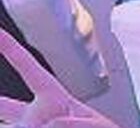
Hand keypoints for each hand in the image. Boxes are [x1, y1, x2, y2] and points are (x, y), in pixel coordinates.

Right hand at [0, 30, 119, 127]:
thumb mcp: (99, 127)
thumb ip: (78, 124)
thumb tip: (49, 124)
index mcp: (54, 98)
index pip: (30, 70)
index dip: (11, 50)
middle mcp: (35, 115)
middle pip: (1, 104)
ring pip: (3, 123)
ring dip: (1, 121)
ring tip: (13, 122)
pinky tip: (5, 126)